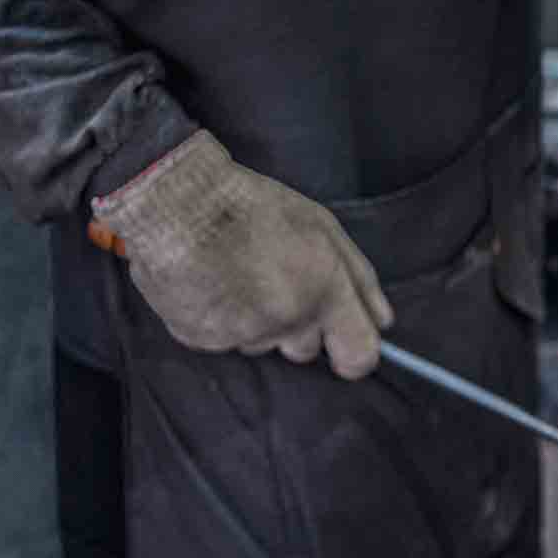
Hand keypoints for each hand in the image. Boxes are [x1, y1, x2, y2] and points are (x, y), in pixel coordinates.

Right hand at [91, 131, 392, 378]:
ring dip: (255, 319)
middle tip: (273, 282)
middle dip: (297, 327)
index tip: (346, 348)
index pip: (360, 356)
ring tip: (235, 273)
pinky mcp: (201, 338)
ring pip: (261, 343)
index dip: (356, 356)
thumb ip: (360, 280)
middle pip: (305, 351)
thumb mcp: (322, 227)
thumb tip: (382, 323)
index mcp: (325, 293)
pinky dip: (218, 318)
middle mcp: (289, 321)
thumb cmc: (250, 206)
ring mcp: (243, 334)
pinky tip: (209, 282)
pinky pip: (222, 338)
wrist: (175, 202)